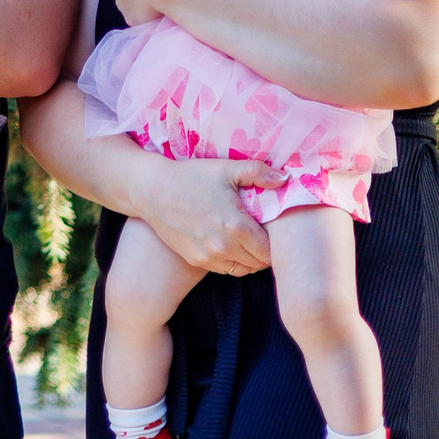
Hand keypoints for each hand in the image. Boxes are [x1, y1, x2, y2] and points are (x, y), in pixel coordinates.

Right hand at [131, 154, 278, 275]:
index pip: (269, 250)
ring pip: (242, 270)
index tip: (273, 231)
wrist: (152, 190)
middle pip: (258, 264)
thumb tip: (286, 179)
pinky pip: (224, 269)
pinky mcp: (195, 260)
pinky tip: (229, 245)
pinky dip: (232, 261)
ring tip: (248, 243)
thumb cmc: (191, 176)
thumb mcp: (226, 168)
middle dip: (265, 252)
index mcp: (236, 226)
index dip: (276, 243)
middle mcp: (224, 247)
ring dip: (249, 260)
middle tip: (263, 236)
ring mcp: (208, 257)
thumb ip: (259, 173)